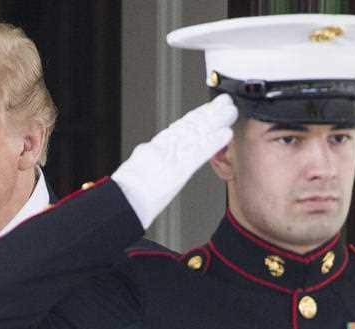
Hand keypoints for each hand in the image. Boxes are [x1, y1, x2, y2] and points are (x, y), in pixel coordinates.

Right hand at [112, 94, 237, 228]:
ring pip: (196, 134)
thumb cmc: (127, 193)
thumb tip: (146, 154)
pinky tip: (225, 134)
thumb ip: (145, 160)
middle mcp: (163, 148)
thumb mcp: (134, 172)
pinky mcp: (179, 168)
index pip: (178, 129)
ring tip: (229, 112)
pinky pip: (198, 153)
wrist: (125, 199)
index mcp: (153, 150)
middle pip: (190, 127)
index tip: (207, 108)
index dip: (195, 116)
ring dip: (215, 122)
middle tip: (224, 103)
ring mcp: (171, 156)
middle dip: (209, 113)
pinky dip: (213, 142)